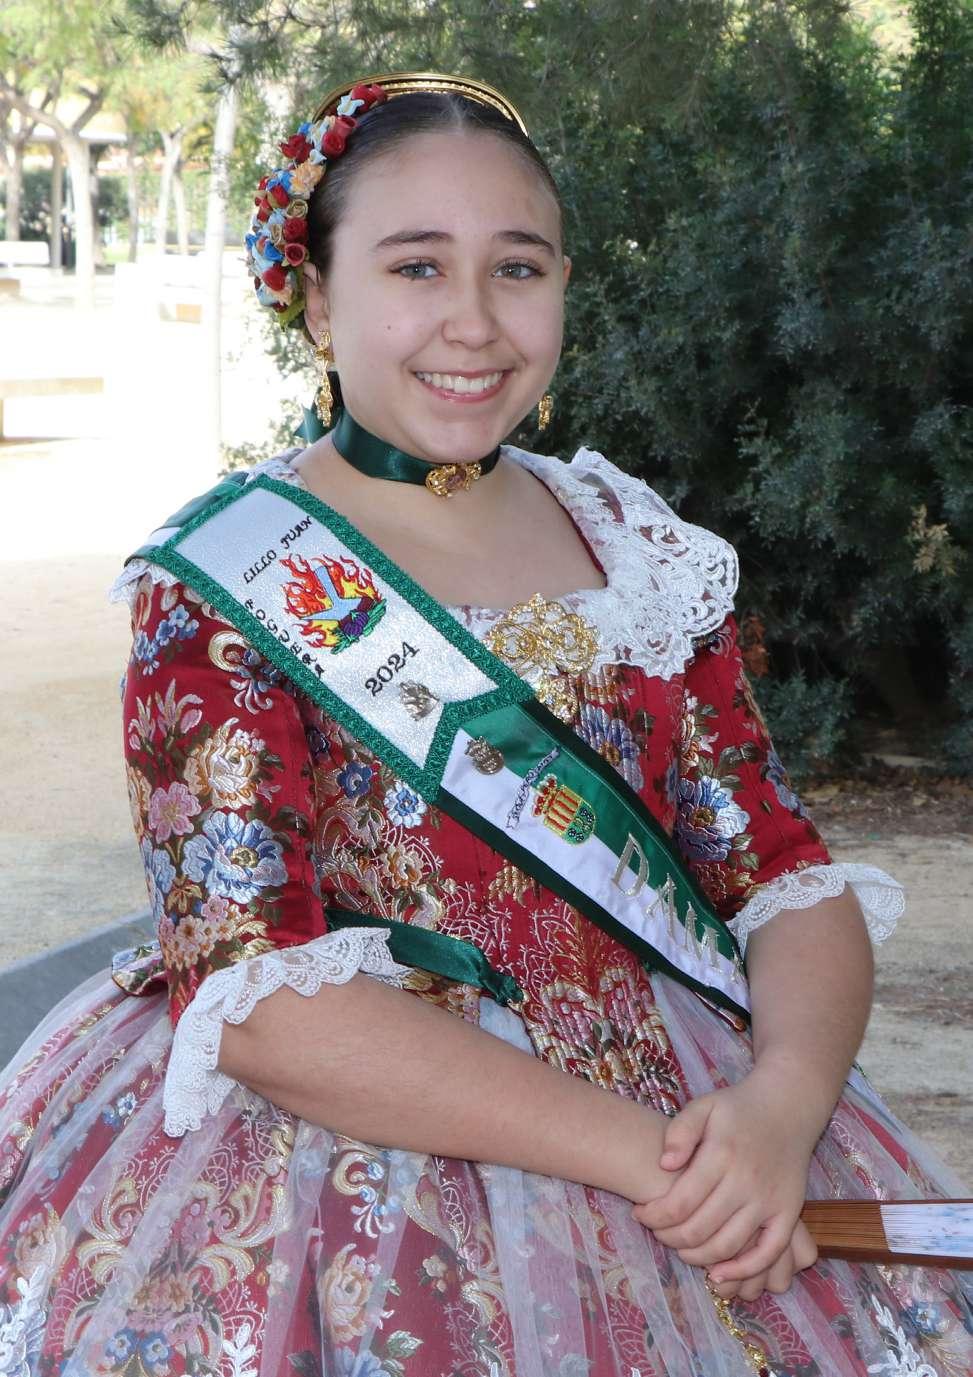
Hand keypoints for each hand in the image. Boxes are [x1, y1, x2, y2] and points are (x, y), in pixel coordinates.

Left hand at [630, 1068, 822, 1284]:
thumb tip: (664, 1164)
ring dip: (697, 1257)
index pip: (679, 1203)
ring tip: (680, 1249)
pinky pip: (768, 1253)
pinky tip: (719, 1273)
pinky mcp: (789, 1213)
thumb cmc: (737, 1109)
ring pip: (727, 1246)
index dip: (653, 1217)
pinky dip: (742, 1270)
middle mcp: (746, 1181)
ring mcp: (769, 1200)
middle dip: (668, 1238)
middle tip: (657, 1232)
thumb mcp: (703, 1106)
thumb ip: (680, 1131)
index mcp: (721, 1154)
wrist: (788, 1106)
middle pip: (698, 1230)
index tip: (639, 1214)